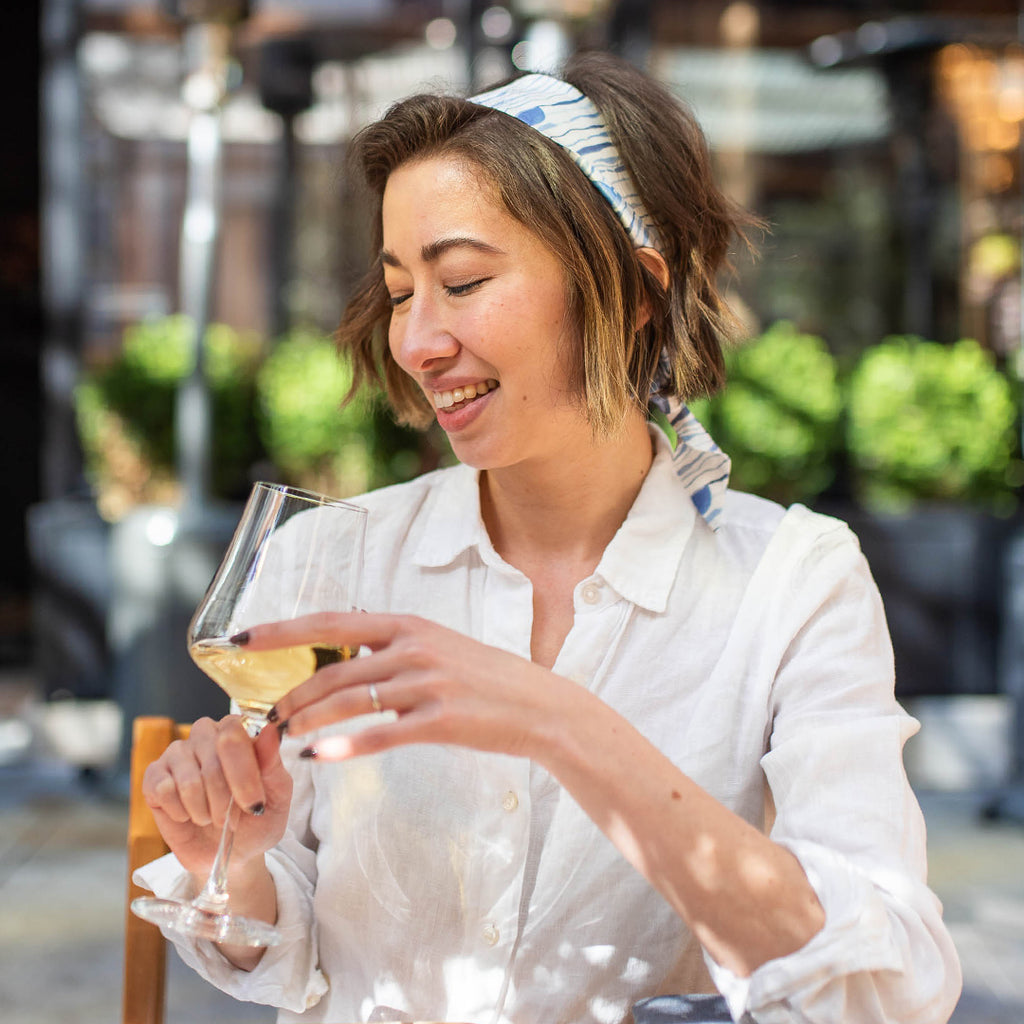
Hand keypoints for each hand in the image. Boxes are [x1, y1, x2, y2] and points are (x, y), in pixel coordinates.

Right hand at [141, 715, 292, 878]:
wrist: (231, 853)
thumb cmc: (257, 820)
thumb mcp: (276, 796)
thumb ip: (272, 763)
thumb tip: (269, 730)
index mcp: (238, 731)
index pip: (234, 730)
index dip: (243, 771)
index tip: (253, 804)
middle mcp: (206, 734)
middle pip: (212, 753)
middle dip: (225, 797)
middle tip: (231, 820)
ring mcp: (177, 753)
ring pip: (189, 778)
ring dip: (204, 809)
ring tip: (211, 818)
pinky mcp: (154, 777)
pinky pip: (163, 790)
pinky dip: (181, 812)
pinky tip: (188, 816)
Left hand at [236, 612, 576, 761]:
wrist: (540, 705)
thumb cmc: (486, 678)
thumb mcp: (439, 647)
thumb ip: (394, 649)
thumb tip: (348, 658)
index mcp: (409, 625)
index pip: (332, 621)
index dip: (283, 630)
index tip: (243, 639)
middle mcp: (414, 648)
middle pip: (334, 670)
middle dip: (292, 695)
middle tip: (268, 717)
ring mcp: (428, 683)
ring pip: (350, 702)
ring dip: (309, 720)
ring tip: (286, 737)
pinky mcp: (440, 720)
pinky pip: (381, 735)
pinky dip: (345, 746)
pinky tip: (319, 758)